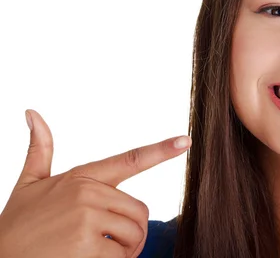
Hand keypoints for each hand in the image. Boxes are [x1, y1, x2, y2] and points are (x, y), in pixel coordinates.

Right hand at [0, 110, 190, 257]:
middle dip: (131, 232)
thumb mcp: (29, 183)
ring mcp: (87, 218)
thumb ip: (39, 150)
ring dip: (124, 250)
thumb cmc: (16, 223)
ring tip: (96, 253)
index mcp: (81, 176)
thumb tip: (32, 114)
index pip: (129, 160)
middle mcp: (87, 193)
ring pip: (134, 233)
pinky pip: (120, 255)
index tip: (185, 141)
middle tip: (109, 243)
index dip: (161, 150)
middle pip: (139, 212)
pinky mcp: (87, 245)